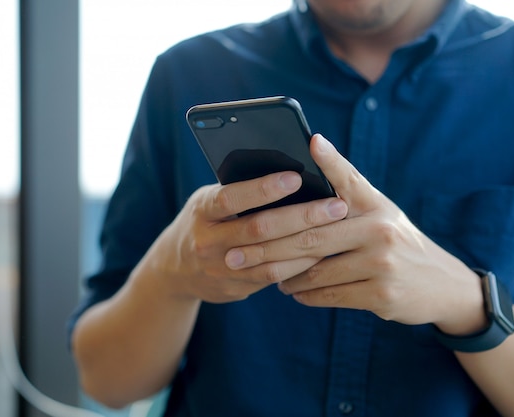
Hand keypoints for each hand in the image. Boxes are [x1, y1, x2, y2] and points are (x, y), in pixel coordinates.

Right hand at [148, 169, 347, 303]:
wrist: (175, 270)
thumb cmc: (205, 220)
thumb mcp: (210, 200)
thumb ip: (239, 191)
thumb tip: (289, 172)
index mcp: (202, 210)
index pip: (232, 198)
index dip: (263, 189)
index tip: (296, 177)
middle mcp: (208, 241)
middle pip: (259, 228)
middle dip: (302, 216)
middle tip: (336, 205)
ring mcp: (220, 269)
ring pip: (270, 258)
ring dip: (308, 244)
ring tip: (338, 228)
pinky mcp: (234, 288)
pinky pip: (273, 278)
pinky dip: (299, 264)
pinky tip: (322, 251)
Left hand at [230, 134, 486, 334]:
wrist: (440, 284)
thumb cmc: (395, 239)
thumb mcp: (378, 210)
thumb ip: (346, 183)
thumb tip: (313, 143)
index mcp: (375, 205)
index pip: (343, 178)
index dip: (325, 160)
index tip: (304, 141)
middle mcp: (380, 230)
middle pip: (310, 237)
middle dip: (267, 247)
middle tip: (235, 254)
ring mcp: (383, 264)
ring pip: (316, 271)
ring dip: (284, 275)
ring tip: (261, 273)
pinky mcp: (382, 296)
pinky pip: (330, 295)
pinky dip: (306, 294)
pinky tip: (291, 290)